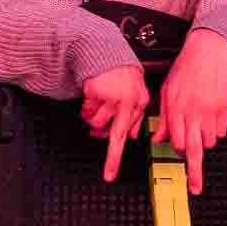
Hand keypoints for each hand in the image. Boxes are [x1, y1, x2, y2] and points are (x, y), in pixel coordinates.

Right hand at [80, 64, 149, 183]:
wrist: (105, 51)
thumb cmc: (121, 73)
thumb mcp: (136, 94)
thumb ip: (135, 116)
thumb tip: (131, 136)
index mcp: (140, 104)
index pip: (132, 133)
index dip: (119, 154)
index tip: (113, 171)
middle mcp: (128, 103)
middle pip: (117, 137)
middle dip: (113, 159)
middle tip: (109, 174)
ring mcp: (112, 98)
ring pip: (97, 123)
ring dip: (92, 119)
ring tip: (94, 108)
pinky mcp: (97, 91)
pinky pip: (87, 110)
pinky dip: (86, 107)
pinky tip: (91, 98)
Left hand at [157, 29, 226, 194]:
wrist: (208, 53)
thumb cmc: (184, 71)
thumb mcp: (167, 92)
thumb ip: (164, 118)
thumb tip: (157, 140)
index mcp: (175, 109)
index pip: (177, 142)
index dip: (178, 150)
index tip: (180, 159)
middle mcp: (193, 113)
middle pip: (195, 150)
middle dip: (195, 172)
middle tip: (195, 188)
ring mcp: (211, 112)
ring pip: (210, 142)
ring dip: (205, 140)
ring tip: (201, 125)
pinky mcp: (225, 109)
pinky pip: (222, 131)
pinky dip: (217, 130)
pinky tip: (211, 116)